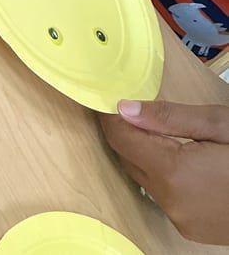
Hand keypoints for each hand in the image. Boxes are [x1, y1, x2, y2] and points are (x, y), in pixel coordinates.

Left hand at [100, 100, 228, 244]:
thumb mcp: (219, 124)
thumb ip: (169, 117)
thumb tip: (124, 107)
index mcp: (174, 174)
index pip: (121, 139)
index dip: (110, 115)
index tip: (106, 95)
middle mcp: (171, 203)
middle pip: (130, 159)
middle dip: (126, 132)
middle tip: (130, 106)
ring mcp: (182, 221)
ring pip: (145, 178)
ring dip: (145, 154)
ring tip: (158, 129)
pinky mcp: (192, 230)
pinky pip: (164, 196)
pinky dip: (163, 175)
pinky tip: (180, 157)